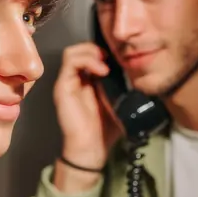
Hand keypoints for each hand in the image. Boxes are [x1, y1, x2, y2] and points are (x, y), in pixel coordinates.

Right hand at [53, 42, 122, 173]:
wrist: (92, 148)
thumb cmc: (105, 130)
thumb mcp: (119, 101)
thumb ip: (122, 85)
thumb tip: (135, 69)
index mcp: (88, 82)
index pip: (90, 54)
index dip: (104, 51)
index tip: (119, 58)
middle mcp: (75, 80)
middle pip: (80, 49)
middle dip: (97, 48)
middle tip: (112, 58)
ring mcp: (67, 82)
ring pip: (72, 51)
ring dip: (91, 52)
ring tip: (106, 63)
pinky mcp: (62, 87)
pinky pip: (70, 62)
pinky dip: (87, 60)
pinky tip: (102, 71)